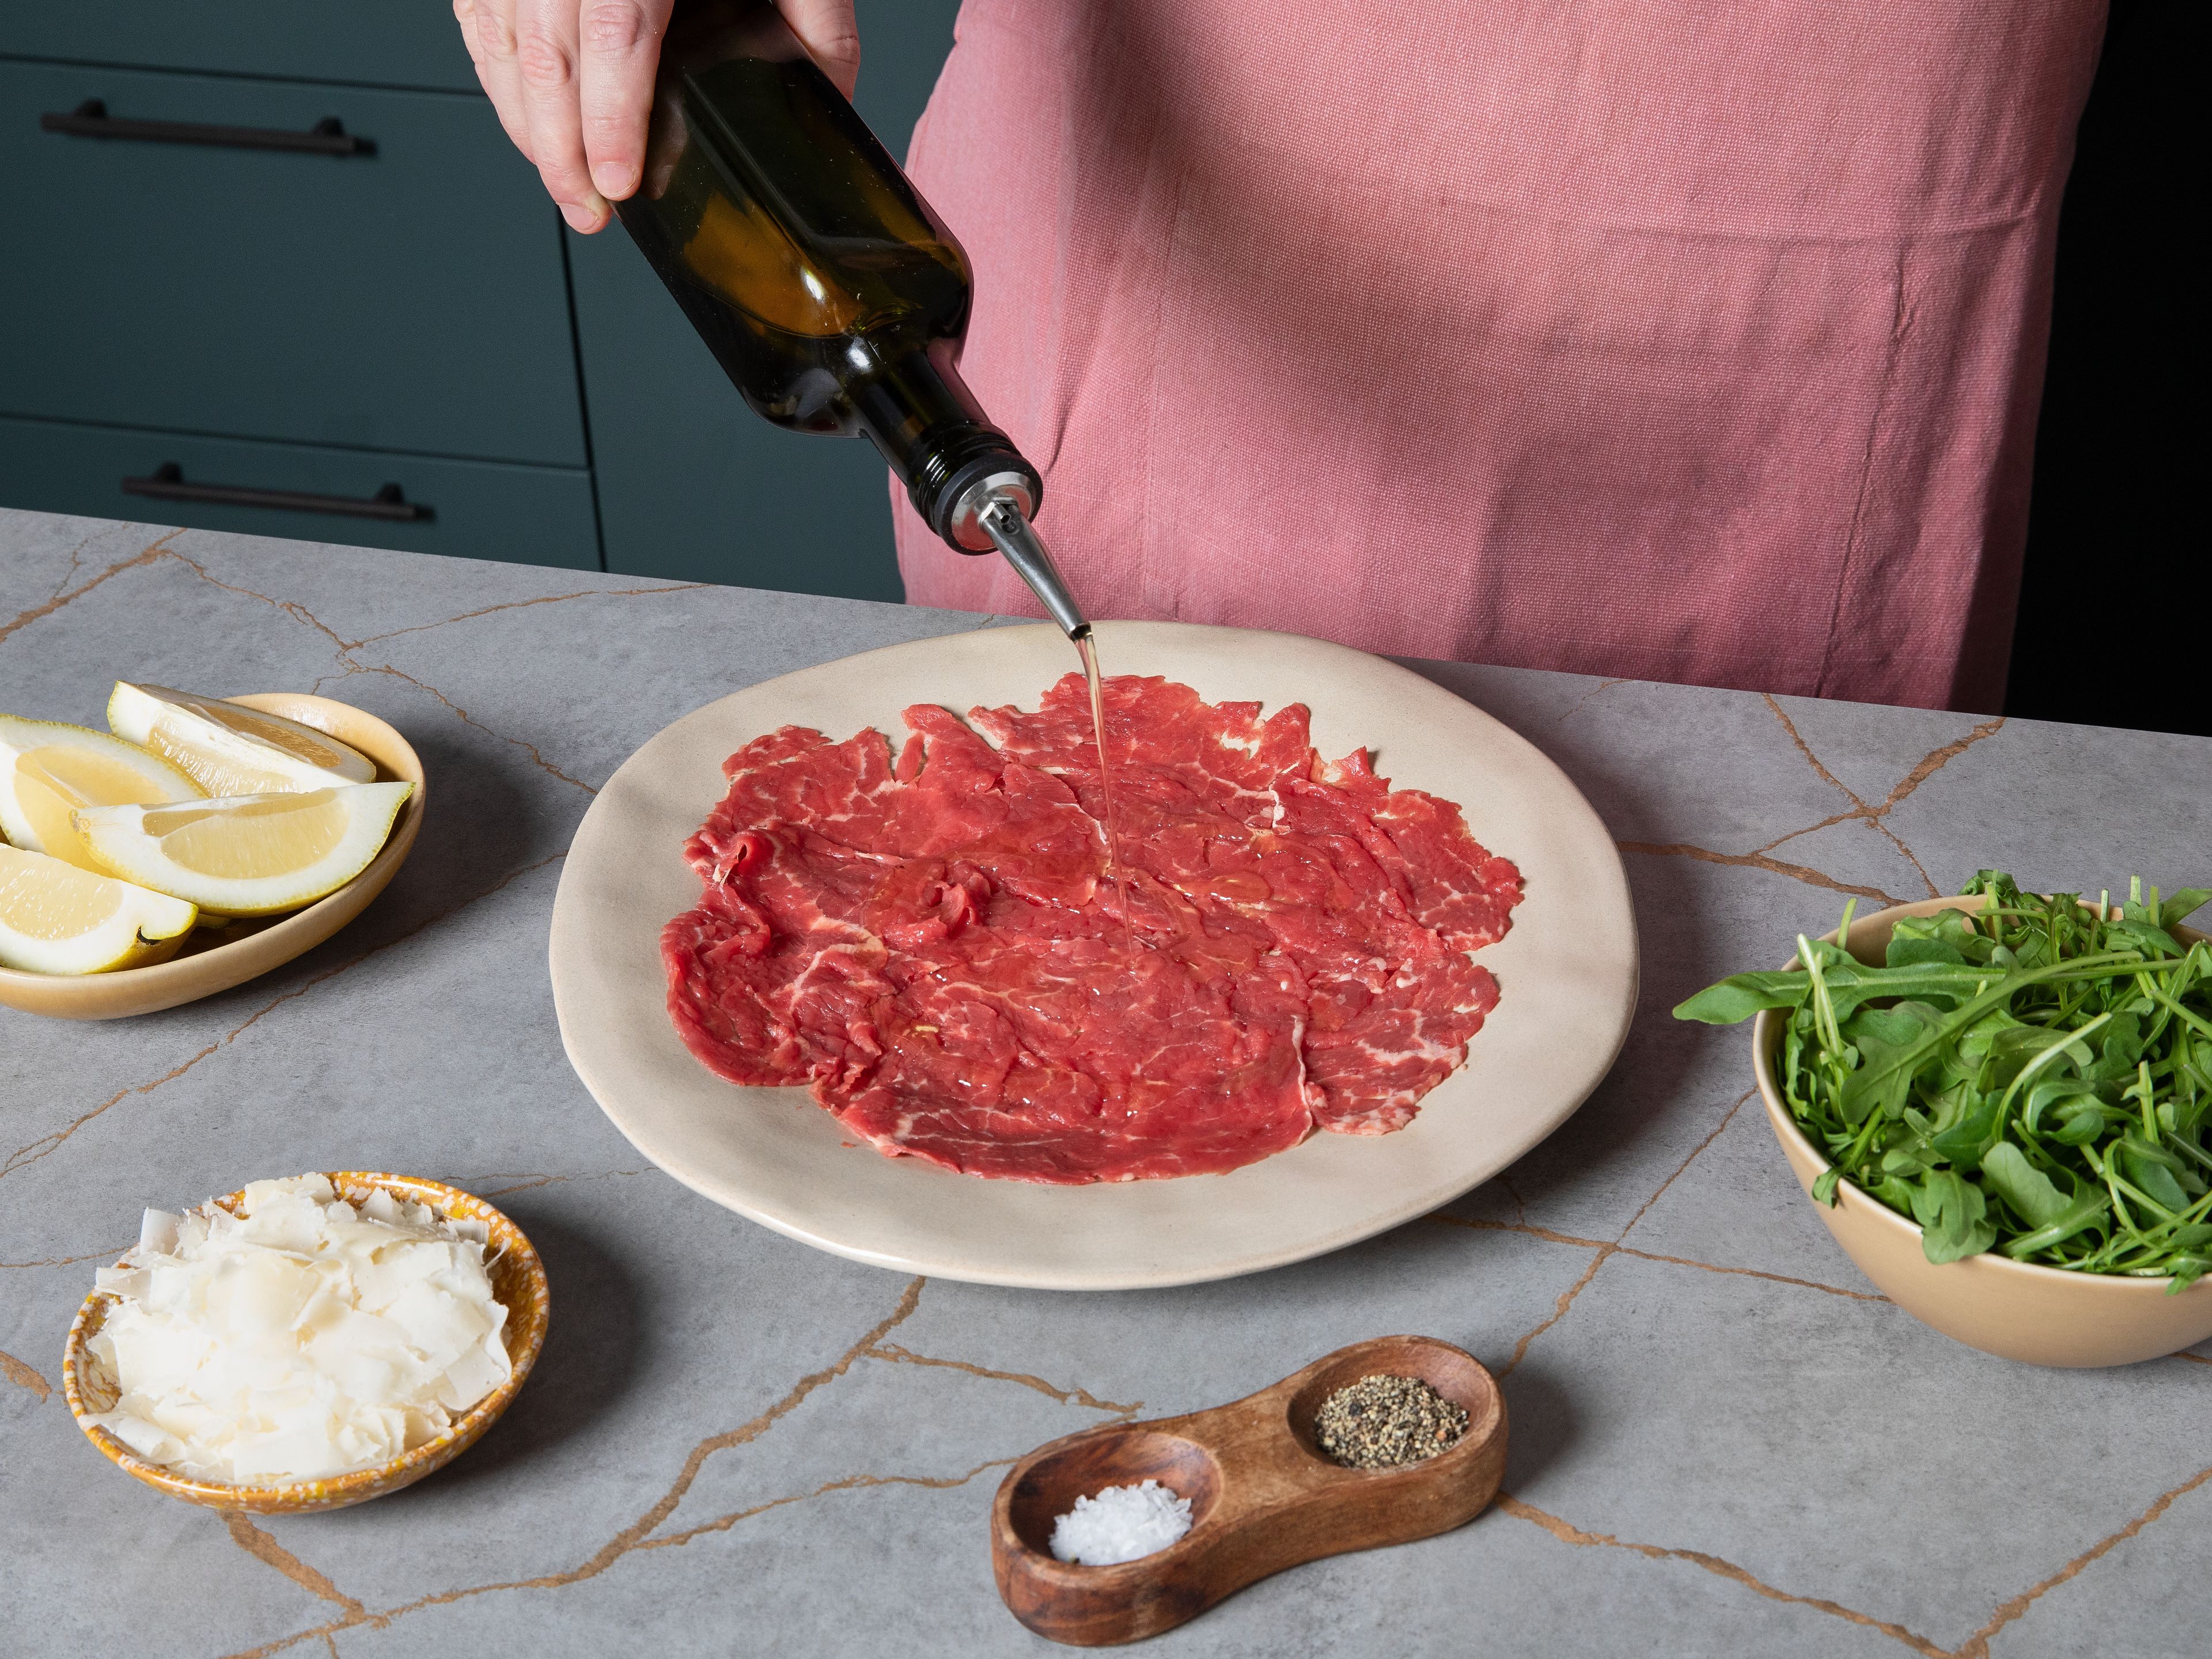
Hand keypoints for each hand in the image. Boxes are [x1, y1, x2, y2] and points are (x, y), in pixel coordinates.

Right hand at [454, 0, 861, 232]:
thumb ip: (816, 13)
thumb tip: (829, 94)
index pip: (615, 33)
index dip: (610, 119)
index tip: (618, 182)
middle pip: (545, 51)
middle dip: (558, 146)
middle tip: (587, 211)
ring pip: (499, 37)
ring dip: (524, 121)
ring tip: (560, 184)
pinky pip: (480, 12)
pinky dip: (497, 73)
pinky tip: (526, 120)